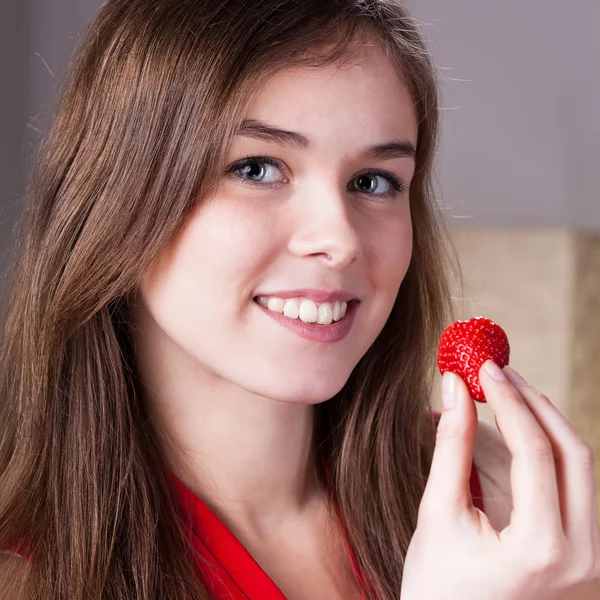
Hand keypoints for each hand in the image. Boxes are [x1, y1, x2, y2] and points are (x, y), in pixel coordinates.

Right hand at [400, 361, 599, 599]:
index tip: (485, 367)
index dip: (509, 401)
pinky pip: (565, 487)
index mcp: (543, 549)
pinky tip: (504, 435)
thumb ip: (451, 446)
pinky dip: (537, 455)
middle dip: (535, 404)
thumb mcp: (438, 513)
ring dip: (539, 426)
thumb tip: (453, 388)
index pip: (536, 452)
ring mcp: (588, 557)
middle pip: (574, 453)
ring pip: (576, 468)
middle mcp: (582, 555)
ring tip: (497, 397)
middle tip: (500, 373)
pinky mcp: (580, 553)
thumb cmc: (436, 587)